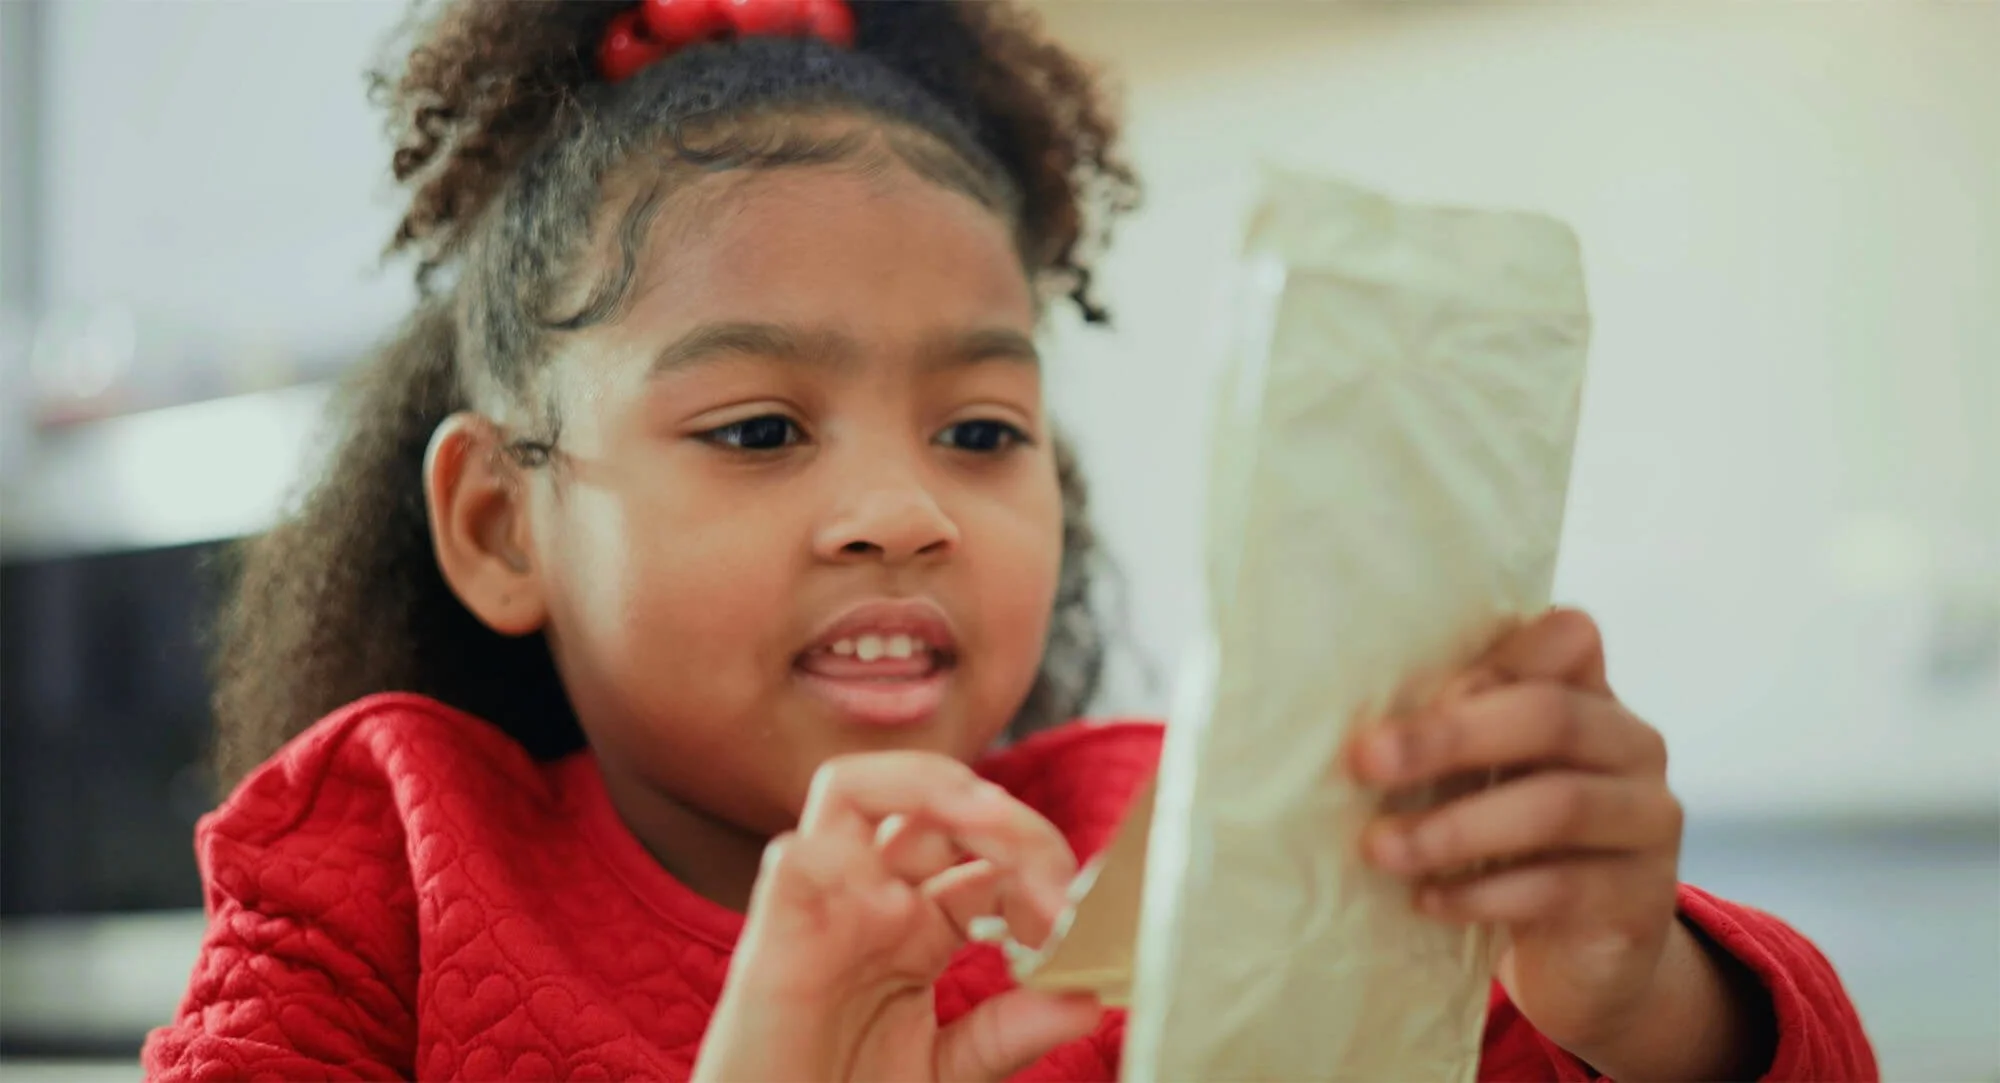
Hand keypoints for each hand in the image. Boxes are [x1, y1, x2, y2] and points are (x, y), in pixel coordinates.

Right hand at [692, 752, 1102, 1082]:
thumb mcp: (949, 1072)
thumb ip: (1010, 1033)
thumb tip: (1088, 1001)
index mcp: (916, 927)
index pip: (984, 857)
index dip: (1038, 872)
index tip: (1074, 925)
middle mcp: (869, 901)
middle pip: (932, 803)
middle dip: (1005, 818)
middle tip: (1054, 875)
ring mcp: (821, 909)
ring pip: (851, 788)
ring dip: (928, 785)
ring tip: (991, 820)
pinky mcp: (774, 937)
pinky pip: (794, 857)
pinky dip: (842, 849)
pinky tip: (900, 896)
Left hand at [1347, 610, 1764, 1080]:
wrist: (1579, 957)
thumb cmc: (1507, 843)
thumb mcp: (1483, 778)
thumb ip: (1454, 735)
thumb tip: (1364, 729)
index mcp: (1592, 698)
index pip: (1567, 637)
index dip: (1489, 659)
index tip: (1401, 693)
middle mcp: (1634, 747)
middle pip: (1552, 716)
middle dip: (1449, 736)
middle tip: (1366, 761)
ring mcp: (1648, 822)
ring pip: (1558, 807)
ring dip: (1455, 828)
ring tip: (1381, 848)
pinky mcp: (1641, 900)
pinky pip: (1561, 888)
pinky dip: (1482, 893)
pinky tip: (1426, 899)